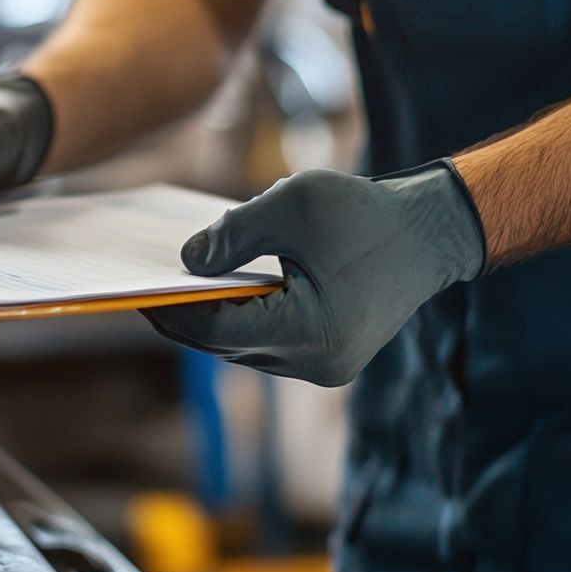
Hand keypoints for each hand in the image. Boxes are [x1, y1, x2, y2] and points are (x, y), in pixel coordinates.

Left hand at [144, 162, 486, 385]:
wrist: (434, 232)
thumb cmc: (368, 214)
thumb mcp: (293, 205)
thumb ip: (234, 233)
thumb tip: (186, 261)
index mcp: (310, 333)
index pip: (216, 329)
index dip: (171, 309)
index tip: (136, 289)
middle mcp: (316, 364)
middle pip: (225, 343)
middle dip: (185, 314)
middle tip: (142, 286)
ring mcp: (324, 366)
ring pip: (245, 346)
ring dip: (213, 315)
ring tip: (171, 286)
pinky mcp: (328, 357)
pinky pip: (269, 340)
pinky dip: (242, 315)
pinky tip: (217, 287)